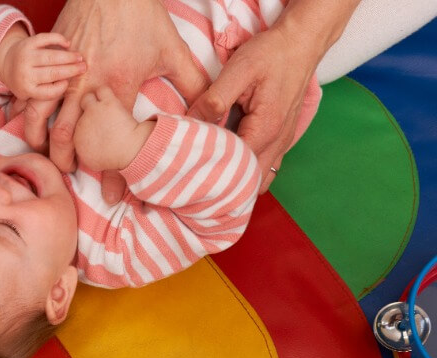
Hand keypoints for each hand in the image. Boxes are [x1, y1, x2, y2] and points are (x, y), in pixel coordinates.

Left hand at [0, 26, 85, 109]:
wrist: (7, 62)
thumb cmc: (26, 81)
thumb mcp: (30, 94)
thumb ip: (45, 96)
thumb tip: (70, 106)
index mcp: (26, 90)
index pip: (48, 92)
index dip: (61, 87)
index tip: (70, 83)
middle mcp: (24, 74)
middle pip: (52, 73)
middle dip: (71, 70)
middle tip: (85, 67)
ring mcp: (25, 57)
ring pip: (51, 56)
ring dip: (68, 56)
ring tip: (80, 57)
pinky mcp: (27, 43)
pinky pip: (45, 39)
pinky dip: (57, 39)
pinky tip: (67, 43)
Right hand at [41, 0, 207, 200]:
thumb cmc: (140, 17)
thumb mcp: (172, 50)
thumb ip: (191, 83)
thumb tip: (209, 111)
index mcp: (117, 87)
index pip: (113, 140)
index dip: (112, 173)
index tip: (113, 195)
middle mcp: (85, 85)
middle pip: (68, 136)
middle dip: (67, 162)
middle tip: (71, 177)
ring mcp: (63, 73)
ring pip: (41, 117)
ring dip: (41, 141)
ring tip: (45, 158)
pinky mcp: (50, 61)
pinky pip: (30, 93)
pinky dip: (25, 112)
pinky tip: (28, 126)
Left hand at [187, 0, 359, 192]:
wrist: (301, 43)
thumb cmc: (271, 54)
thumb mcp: (238, 70)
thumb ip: (214, 98)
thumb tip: (192, 122)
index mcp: (266, 129)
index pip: (236, 167)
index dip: (211, 171)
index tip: (188, 170)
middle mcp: (278, 142)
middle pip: (248, 180)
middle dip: (223, 183)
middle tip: (194, 180)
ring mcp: (282, 142)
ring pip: (258, 176)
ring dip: (236, 179)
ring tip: (208, 176)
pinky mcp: (280, 137)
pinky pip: (264, 164)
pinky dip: (246, 170)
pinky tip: (225, 164)